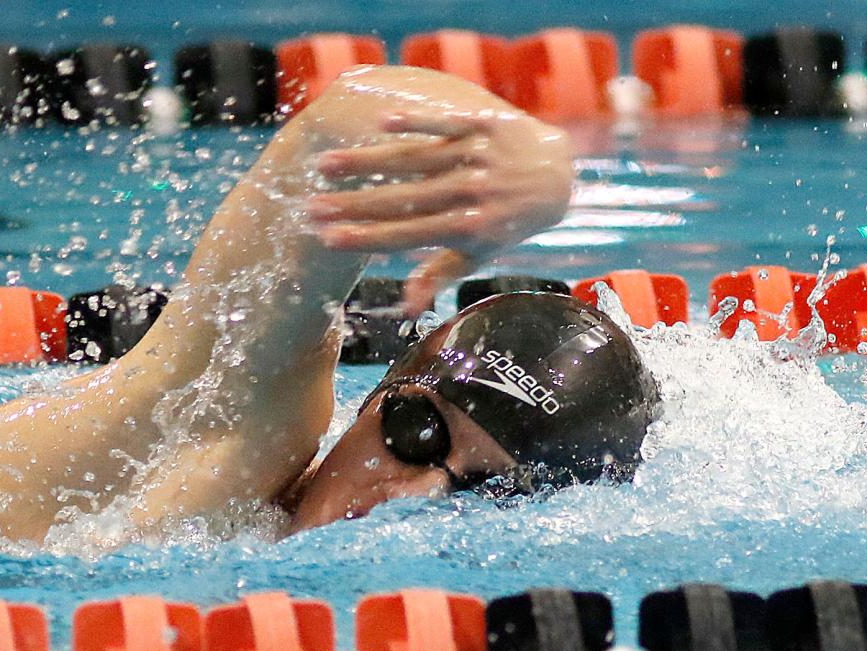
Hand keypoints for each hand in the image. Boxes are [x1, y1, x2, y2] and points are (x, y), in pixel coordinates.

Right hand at [309, 108, 572, 313]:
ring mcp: (475, 156)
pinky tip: (379, 123)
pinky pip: (442, 122)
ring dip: (366, 162)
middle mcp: (470, 192)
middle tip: (310, 207)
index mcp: (465, 227)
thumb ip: (438, 276)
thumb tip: (408, 311)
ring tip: (325, 166)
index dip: (365, 238)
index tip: (327, 239)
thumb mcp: (477, 254)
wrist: (556, 174)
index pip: (405, 235)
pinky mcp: (481, 124)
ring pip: (412, 159)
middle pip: (400, 199)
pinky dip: (414, 122)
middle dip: (352, 205)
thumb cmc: (505, 221)